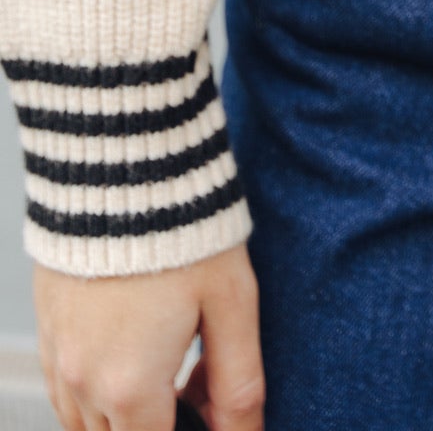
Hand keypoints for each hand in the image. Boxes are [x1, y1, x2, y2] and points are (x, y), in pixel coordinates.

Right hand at [34, 241, 262, 430]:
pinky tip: (135, 349)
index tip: (205, 409)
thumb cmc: (185, 229)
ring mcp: (58, 358)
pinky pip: (64, 391)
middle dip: (158, 424)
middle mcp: (83, 382)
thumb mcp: (232, 304)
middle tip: (196, 383)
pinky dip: (96, 391)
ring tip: (170, 363)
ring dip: (125, 415)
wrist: (125, 167)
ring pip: (85, 424)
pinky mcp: (47, 330)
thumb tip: (246, 430)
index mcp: (130, 387)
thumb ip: (239, 380)